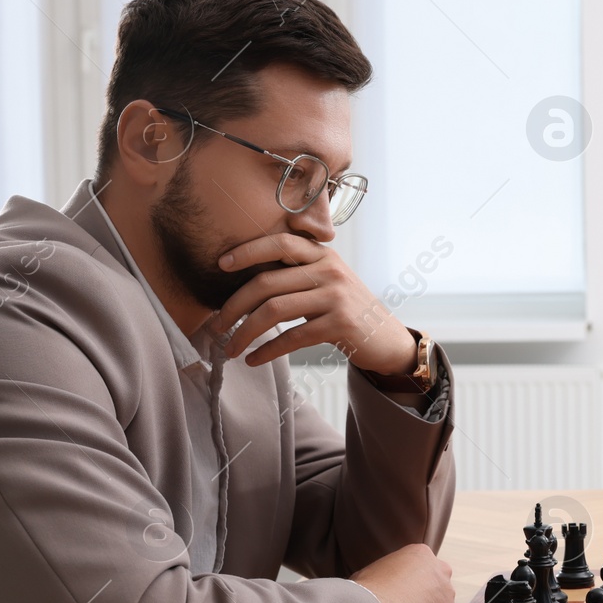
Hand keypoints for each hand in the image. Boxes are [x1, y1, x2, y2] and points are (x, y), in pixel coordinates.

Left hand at [211, 233, 416, 374]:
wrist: (387, 338)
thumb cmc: (347, 310)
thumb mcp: (328, 281)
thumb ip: (297, 273)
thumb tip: (245, 279)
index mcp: (324, 255)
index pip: (280, 243)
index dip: (248, 251)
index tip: (220, 264)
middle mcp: (330, 270)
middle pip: (267, 282)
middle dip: (233, 305)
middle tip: (216, 324)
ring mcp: (336, 297)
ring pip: (274, 310)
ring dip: (244, 332)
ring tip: (230, 347)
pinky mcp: (340, 325)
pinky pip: (292, 337)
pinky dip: (267, 351)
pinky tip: (253, 360)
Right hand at [351, 544, 454, 602]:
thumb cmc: (367, 591)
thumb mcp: (374, 571)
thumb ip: (389, 573)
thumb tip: (381, 583)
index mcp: (420, 553)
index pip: (422, 566)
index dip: (412, 581)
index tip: (402, 591)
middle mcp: (439, 568)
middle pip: (436, 581)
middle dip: (426, 593)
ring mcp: (446, 590)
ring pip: (440, 602)